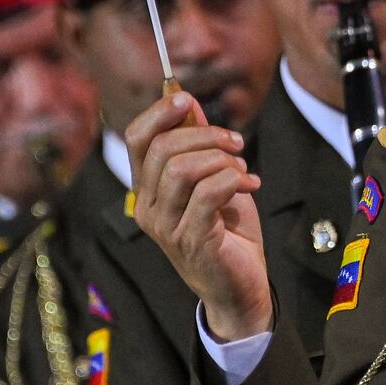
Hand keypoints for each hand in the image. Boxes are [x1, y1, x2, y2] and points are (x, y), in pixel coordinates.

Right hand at [126, 91, 272, 339]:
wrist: (241, 285)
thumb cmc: (228, 231)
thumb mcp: (213, 177)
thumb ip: (196, 143)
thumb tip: (186, 102)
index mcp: (148, 189)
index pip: (135, 139)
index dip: (159, 112)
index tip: (187, 99)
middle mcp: (148, 207)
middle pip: (162, 149)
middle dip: (206, 135)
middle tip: (237, 144)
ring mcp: (166, 227)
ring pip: (182, 169)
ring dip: (221, 160)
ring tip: (243, 171)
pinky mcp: (191, 240)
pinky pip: (208, 193)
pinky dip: (233, 179)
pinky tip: (250, 185)